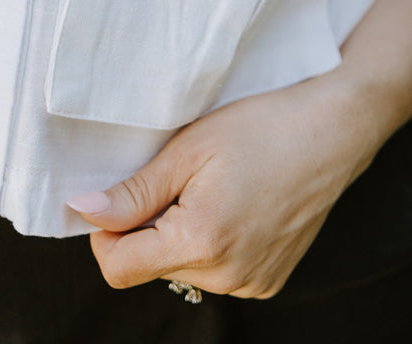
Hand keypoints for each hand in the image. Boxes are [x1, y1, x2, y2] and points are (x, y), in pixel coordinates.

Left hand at [67, 72, 373, 298]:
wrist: (328, 133)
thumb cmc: (259, 128)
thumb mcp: (186, 150)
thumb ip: (133, 192)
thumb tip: (82, 212)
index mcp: (201, 241)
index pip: (118, 268)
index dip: (103, 233)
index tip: (118, 196)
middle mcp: (227, 276)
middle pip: (148, 266)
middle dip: (146, 226)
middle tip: (176, 177)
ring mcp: (250, 283)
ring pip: (180, 268)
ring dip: (177, 234)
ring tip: (208, 187)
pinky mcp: (266, 281)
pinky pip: (212, 271)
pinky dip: (207, 242)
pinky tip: (229, 204)